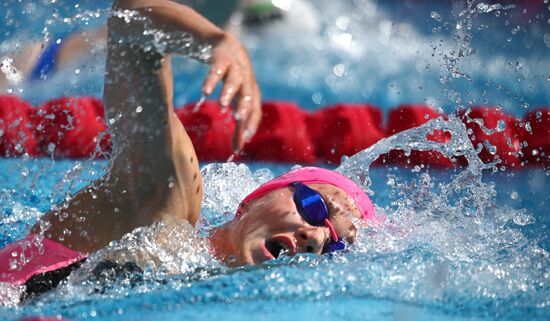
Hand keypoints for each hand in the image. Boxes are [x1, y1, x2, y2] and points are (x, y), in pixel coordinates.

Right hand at [202, 32, 260, 151]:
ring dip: (229, 92)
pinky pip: (217, 66)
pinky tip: (205, 91)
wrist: (217, 42)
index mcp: (251, 90)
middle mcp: (246, 77)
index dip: (252, 121)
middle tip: (239, 121)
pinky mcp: (221, 53)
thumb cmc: (228, 78)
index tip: (246, 138)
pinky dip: (212, 78)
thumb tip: (237, 151)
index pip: (255, 108)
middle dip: (244, 107)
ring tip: (222, 106)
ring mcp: (234, 64)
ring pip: (234, 78)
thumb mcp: (233, 101)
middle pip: (248, 93)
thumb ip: (236, 124)